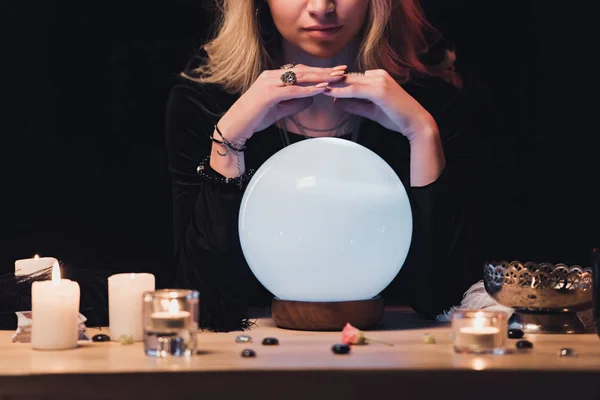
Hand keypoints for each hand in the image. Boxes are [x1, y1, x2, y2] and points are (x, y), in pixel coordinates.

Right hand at [217, 64, 346, 143]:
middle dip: (325, 71)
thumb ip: (295, 102)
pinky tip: (322, 89)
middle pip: (303, 71)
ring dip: (320, 78)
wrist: (234, 127)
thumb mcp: (279, 109)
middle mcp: (271, 76)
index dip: (319, 72)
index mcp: (273, 77)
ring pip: (300, 78)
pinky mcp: (268, 94)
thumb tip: (312, 98)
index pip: (300, 71)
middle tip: (343, 71)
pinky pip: (293, 90)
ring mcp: (269, 83)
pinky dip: (309, 89)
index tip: (335, 73)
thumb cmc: (254, 119)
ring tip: (337, 78)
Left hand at [322, 69, 437, 141]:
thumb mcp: (370, 110)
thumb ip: (354, 104)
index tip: (318, 84)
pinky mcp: (379, 90)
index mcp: (376, 77)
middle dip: (329, 81)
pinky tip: (329, 93)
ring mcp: (379, 80)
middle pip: (348, 77)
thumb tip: (336, 102)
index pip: (350, 78)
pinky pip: (356, 90)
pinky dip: (342, 91)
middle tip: (310, 83)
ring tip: (314, 87)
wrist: (415, 123)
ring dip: (332, 84)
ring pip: (350, 82)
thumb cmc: (396, 117)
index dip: (334, 82)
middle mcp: (378, 75)